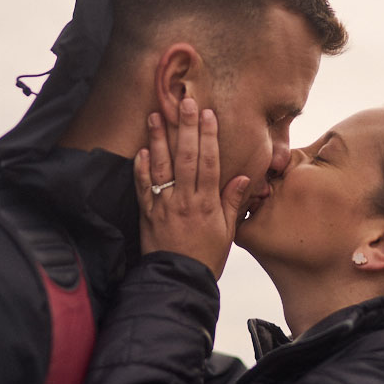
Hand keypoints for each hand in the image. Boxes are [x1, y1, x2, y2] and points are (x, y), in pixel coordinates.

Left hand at [135, 98, 248, 278]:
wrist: (179, 281)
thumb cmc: (206, 258)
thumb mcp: (227, 232)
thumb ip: (233, 203)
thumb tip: (242, 178)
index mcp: (207, 204)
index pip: (209, 162)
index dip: (208, 137)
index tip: (207, 114)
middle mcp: (185, 201)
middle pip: (186, 158)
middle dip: (186, 128)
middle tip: (184, 102)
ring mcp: (164, 206)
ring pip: (162, 167)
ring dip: (158, 139)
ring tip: (156, 115)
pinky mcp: (147, 214)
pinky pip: (143, 188)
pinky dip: (141, 169)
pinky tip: (141, 150)